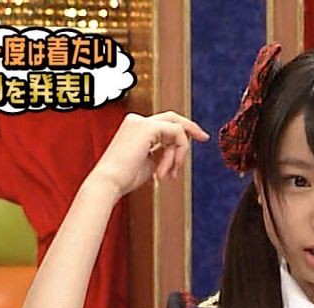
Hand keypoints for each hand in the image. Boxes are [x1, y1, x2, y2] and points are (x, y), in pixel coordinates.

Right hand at [85, 111, 209, 198]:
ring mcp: (141, 122)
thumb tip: (176, 151)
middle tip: (204, 137)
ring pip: (177, 130)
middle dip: (190, 128)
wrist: (109, 182)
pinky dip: (176, 153)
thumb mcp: (148, 162)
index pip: (164, 124)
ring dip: (178, 155)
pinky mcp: (148, 127)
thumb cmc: (124, 178)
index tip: (198, 138)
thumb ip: (161, 152)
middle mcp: (137, 120)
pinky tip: (165, 169)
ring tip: (168, 174)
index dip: (181, 131)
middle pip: (173, 118)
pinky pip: (176, 134)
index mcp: (134, 127)